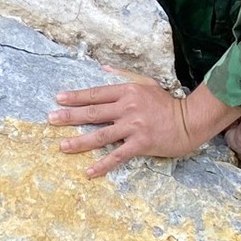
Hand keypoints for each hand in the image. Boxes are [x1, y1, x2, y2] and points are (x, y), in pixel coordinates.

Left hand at [49, 73, 240, 176]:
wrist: (190, 121)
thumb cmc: (167, 103)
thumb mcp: (146, 83)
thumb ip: (124, 77)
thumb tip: (103, 70)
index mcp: (127, 92)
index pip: (95, 94)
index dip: (76, 97)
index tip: (59, 99)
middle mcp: (127, 108)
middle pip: (92, 113)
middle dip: (69, 116)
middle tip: (51, 119)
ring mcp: (133, 126)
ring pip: (100, 135)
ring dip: (79, 141)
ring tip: (62, 146)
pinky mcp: (141, 144)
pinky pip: (117, 155)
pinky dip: (102, 164)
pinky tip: (89, 170)